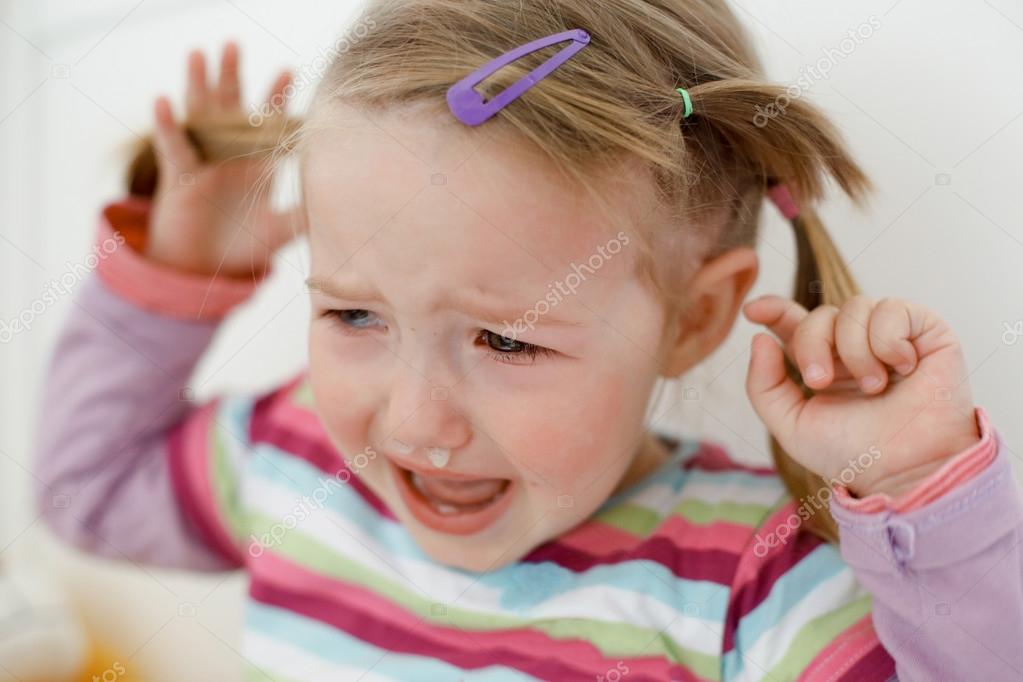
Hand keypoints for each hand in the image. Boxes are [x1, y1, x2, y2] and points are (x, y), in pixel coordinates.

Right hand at [146, 41, 299, 277]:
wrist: (204, 270)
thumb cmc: (243, 247)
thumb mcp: (280, 231)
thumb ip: (305, 217)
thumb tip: (339, 210)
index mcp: (257, 162)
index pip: (267, 122)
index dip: (276, 96)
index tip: (288, 70)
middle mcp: (229, 154)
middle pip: (230, 106)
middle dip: (232, 74)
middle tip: (234, 43)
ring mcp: (202, 161)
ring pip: (199, 115)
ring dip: (198, 84)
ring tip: (200, 53)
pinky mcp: (179, 177)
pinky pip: (172, 146)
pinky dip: (168, 125)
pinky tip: (164, 101)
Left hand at [743, 294, 980, 497]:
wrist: (906, 468)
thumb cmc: (854, 454)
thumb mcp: (792, 425)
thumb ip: (764, 385)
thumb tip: (759, 338)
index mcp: (823, 364)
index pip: (795, 324)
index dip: (773, 309)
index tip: (753, 312)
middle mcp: (853, 346)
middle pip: (819, 316)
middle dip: (811, 344)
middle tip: (820, 381)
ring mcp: (889, 337)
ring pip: (854, 308)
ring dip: (856, 351)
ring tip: (874, 387)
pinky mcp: (925, 331)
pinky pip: (892, 309)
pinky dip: (889, 340)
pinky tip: (904, 367)